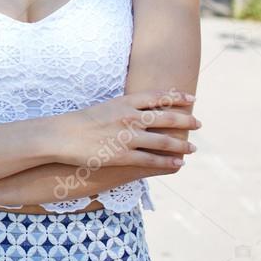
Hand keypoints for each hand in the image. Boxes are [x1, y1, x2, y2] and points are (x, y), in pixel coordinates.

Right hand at [56, 88, 200, 169]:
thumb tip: (142, 111)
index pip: (159, 96)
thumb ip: (126, 109)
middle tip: (198, 123)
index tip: (192, 99)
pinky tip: (179, 163)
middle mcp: (130, 117)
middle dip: (186, 121)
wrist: (62, 136)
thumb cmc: (81, 122)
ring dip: (182, 145)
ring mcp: (128, 137)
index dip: (178, 97)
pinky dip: (168, 162)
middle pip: (167, 118)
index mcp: (125, 102)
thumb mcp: (106, 107)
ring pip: (164, 141)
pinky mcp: (123, 155)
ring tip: (192, 147)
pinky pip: (152, 160)